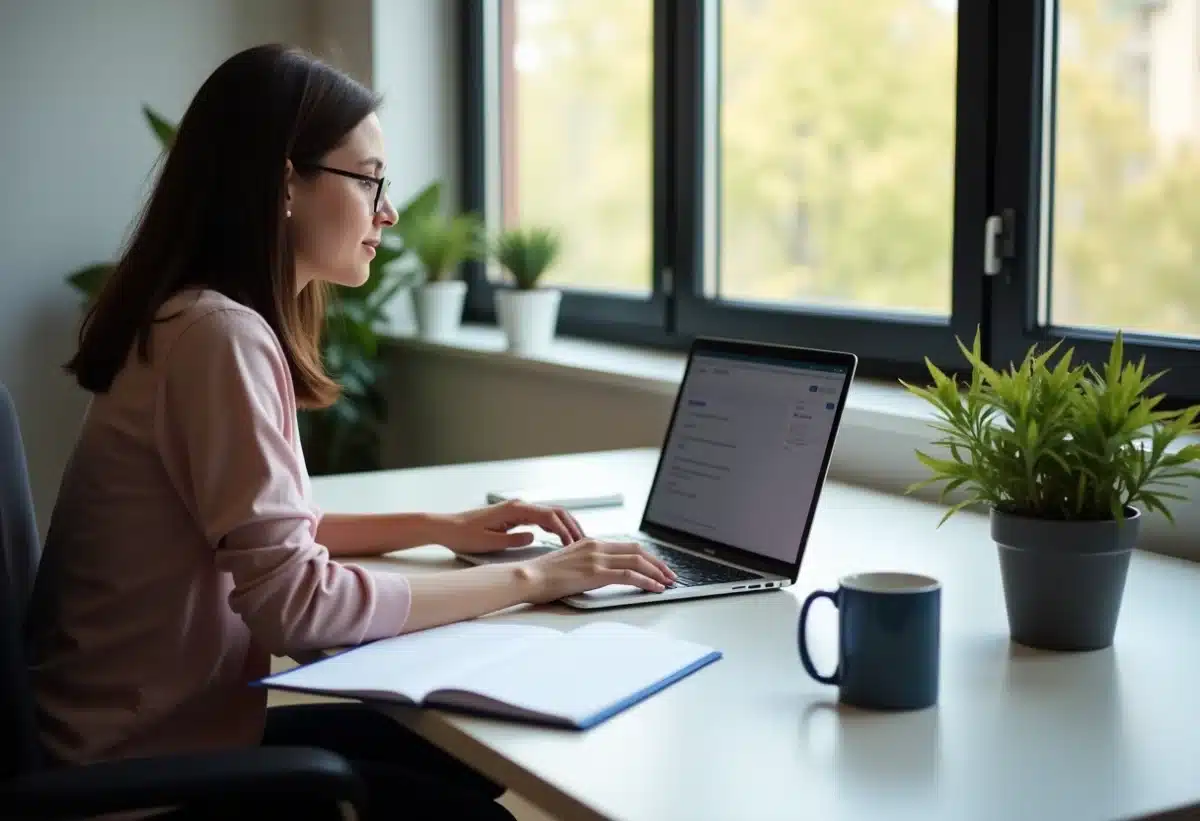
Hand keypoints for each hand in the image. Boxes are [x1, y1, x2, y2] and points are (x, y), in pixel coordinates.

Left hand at [434, 500, 586, 553]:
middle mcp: (519, 506)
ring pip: (550, 514)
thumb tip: (534, 538)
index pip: (549, 517)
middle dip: (572, 526)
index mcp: (515, 509)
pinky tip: (560, 538)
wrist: (447, 527)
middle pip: (555, 512)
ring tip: (577, 542)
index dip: (564, 531)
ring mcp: (518, 509)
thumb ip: (513, 540)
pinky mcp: (515, 515)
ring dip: (565, 526)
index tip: (573, 545)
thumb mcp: (489, 542)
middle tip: (585, 542)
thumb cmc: (464, 535)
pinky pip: (541, 518)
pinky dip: (554, 527)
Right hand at [519, 539, 677, 602]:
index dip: (647, 556)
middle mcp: (596, 546)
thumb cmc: (543, 575)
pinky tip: (655, 587)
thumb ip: (587, 564)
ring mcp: (597, 558)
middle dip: (658, 563)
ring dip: (657, 572)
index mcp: (591, 543)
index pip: (627, 546)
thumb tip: (603, 574)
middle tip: (670, 574)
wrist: (528, 577)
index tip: (658, 566)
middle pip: (637, 550)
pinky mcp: (595, 572)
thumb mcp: (569, 563)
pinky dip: (647, 580)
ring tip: (667, 582)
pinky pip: (629, 574)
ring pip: (637, 560)